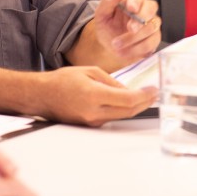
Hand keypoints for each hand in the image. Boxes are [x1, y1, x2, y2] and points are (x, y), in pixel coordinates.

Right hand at [39, 65, 157, 125]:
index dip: (144, 96)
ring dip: (135, 107)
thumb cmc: (61, 81)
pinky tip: (127, 102)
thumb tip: (127, 89)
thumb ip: (111, 81)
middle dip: (144, 103)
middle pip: (128, 111)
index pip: (127, 99)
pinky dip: (122, 109)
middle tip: (154, 95)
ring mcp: (92, 121)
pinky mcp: (90, 124)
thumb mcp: (89, 71)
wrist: (41, 96)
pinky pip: (111, 117)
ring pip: (121, 116)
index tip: (153, 90)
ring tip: (146, 97)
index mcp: (93, 95)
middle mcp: (93, 112)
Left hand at [93, 0, 161, 61]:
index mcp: (132, 1)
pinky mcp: (154, 40)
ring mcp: (151, 25)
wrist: (110, 46)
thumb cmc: (107, 27)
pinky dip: (137, 49)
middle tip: (130, 29)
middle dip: (141, 18)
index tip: (131, 8)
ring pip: (151, 27)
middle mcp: (145, 10)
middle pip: (151, 8)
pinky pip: (151, 43)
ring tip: (117, 45)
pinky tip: (124, 52)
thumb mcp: (101, 15)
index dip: (136, 2)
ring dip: (134, 38)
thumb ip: (107, 2)